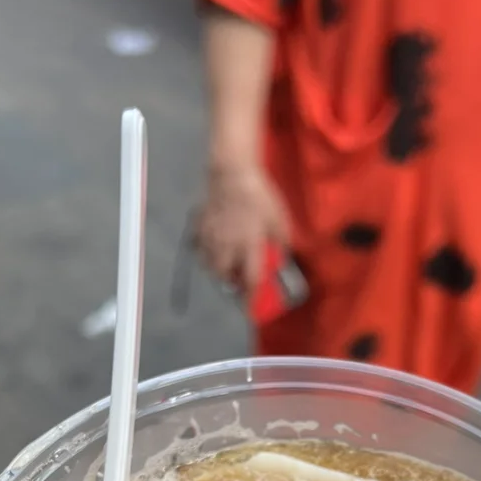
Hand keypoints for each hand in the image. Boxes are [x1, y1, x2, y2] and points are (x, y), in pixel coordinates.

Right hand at [197, 162, 290, 296]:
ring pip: (208, 264)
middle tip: (238, 278)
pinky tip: (212, 246)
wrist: (232, 173)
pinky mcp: (199, 227)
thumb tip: (282, 258)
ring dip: (218, 268)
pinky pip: (198, 247)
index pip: (250, 279)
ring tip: (226, 263)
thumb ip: (281, 243)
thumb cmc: (260, 197)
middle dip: (230, 282)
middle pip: (223, 276)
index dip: (250, 296)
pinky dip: (204, 251)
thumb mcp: (280, 219)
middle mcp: (227, 246)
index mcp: (249, 245)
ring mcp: (210, 237)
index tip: (251, 307)